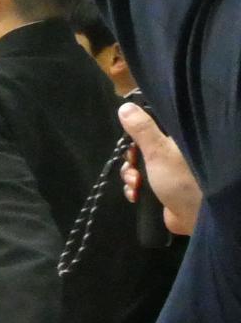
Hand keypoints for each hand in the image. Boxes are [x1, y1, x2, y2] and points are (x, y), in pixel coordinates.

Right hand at [120, 101, 200, 235]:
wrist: (197, 216)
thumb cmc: (181, 179)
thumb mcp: (159, 151)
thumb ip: (142, 129)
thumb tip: (124, 105)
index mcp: (174, 140)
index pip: (148, 130)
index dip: (134, 137)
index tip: (129, 145)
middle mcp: (172, 153)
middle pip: (139, 150)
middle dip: (129, 162)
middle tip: (133, 170)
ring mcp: (167, 171)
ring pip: (137, 168)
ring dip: (130, 178)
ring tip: (136, 187)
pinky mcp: (162, 189)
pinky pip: (141, 184)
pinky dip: (134, 190)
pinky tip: (136, 196)